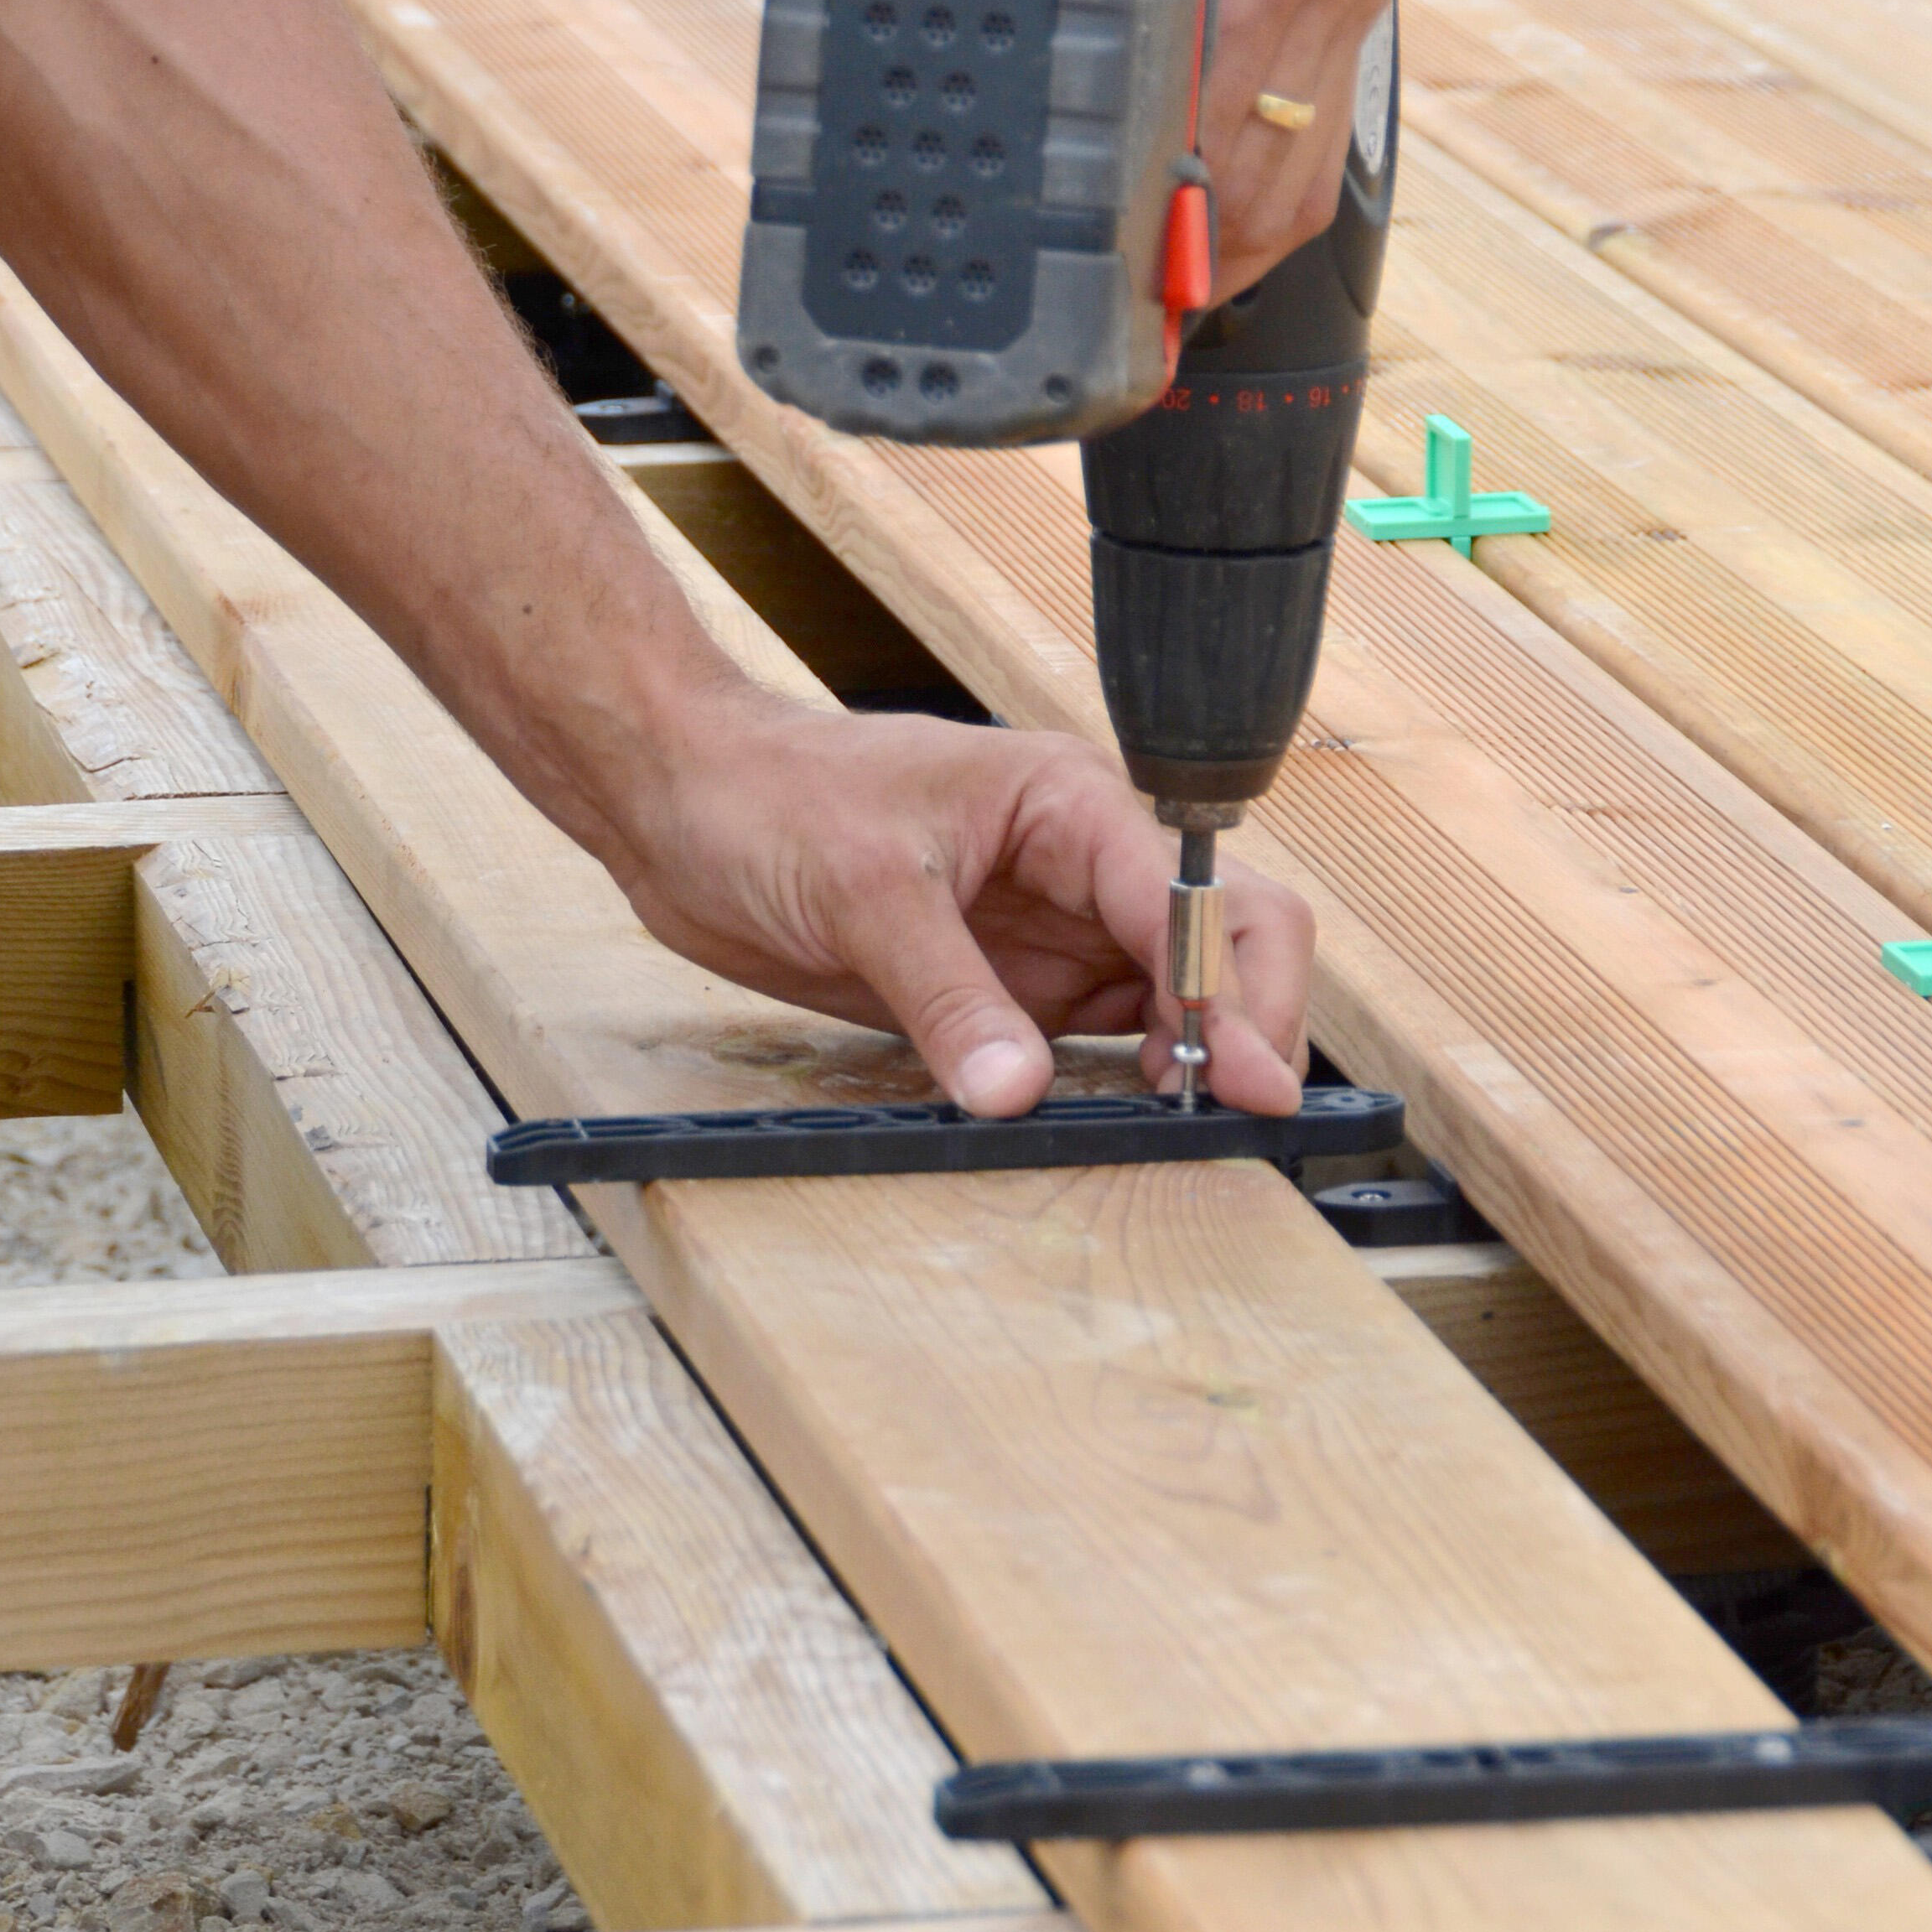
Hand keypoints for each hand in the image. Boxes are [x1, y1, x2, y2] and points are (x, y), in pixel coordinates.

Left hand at [604, 689, 1312, 1116]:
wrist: (682, 802)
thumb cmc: (767, 796)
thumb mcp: (863, 895)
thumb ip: (949, 997)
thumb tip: (1017, 1091)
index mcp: (1069, 805)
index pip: (1195, 898)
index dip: (1236, 991)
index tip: (1250, 1079)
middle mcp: (1078, 864)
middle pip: (1217, 943)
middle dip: (1243, 1025)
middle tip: (1236, 1117)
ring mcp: (1048, 927)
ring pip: (1167, 999)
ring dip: (1189, 1063)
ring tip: (1186, 1134)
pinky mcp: (1004, 984)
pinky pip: (1089, 1040)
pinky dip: (1117, 1084)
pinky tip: (1121, 1124)